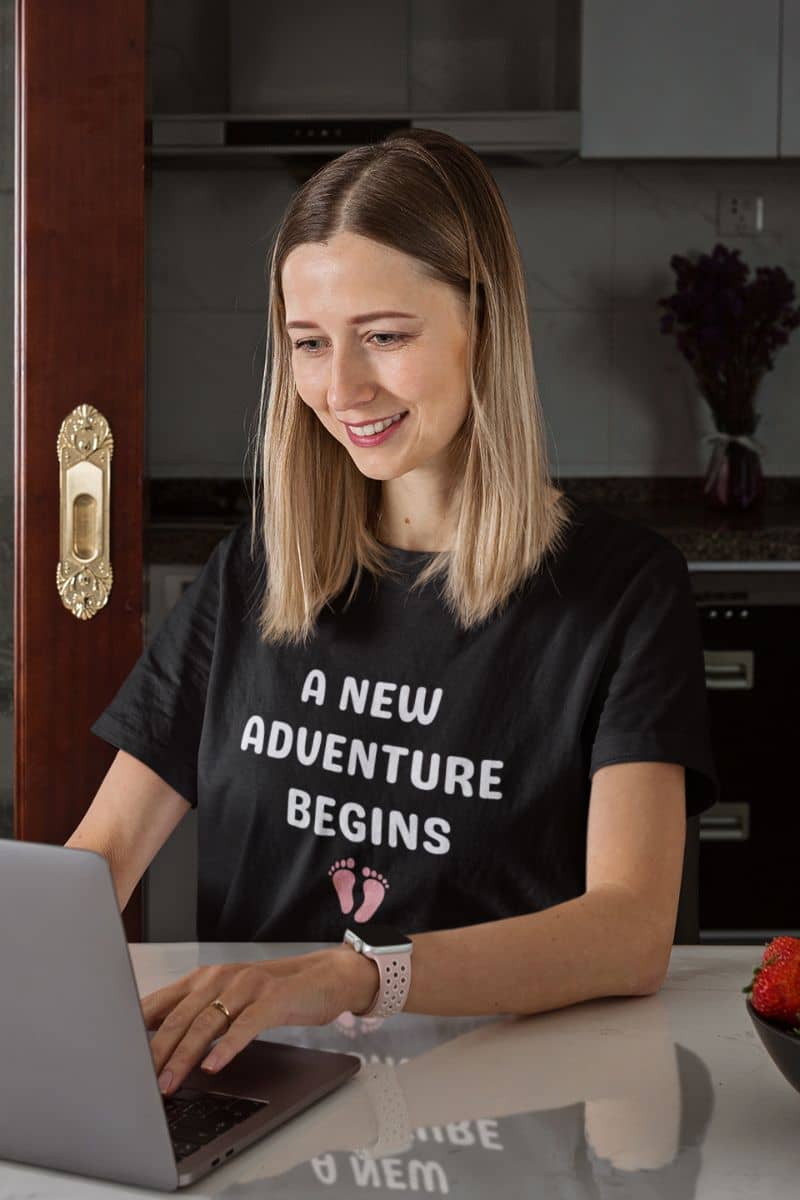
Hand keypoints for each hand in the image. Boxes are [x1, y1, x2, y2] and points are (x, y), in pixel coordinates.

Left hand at [141, 947, 377, 1095]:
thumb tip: (153, 1045)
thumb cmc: (272, 993)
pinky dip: (227, 1047)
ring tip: (169, 1082)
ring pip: (206, 1023)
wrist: (323, 977)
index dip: (137, 1031)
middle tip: (140, 1081)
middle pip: (179, 1017)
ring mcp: (247, 987)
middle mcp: (221, 978)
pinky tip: (214, 1065)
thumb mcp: (228, 1000)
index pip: (160, 1003)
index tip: (119, 1058)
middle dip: (156, 1052)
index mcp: (204, 978)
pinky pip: (245, 1026)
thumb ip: (195, 1015)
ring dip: (184, 1056)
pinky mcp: (273, 1000)